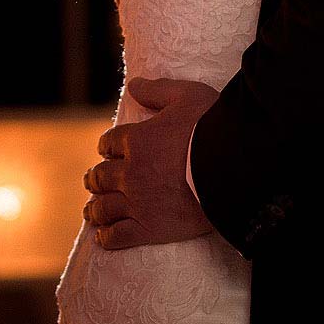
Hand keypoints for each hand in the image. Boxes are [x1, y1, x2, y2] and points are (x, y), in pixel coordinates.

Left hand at [81, 77, 217, 249]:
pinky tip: (103, 237)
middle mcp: (130, 172)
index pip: (110, 143)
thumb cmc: (213, 129)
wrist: (233, 170)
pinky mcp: (150, 229)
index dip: (107, 146)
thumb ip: (158, 90)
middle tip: (92, 181)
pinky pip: (118, 237)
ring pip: (104, 208)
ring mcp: (138, 203)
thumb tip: (133, 85)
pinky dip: (107, 237)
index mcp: (136, 140)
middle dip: (95, 179)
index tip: (107, 151)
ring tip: (90, 211)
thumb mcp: (186, 96)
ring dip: (94, 209)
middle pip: (101, 177)